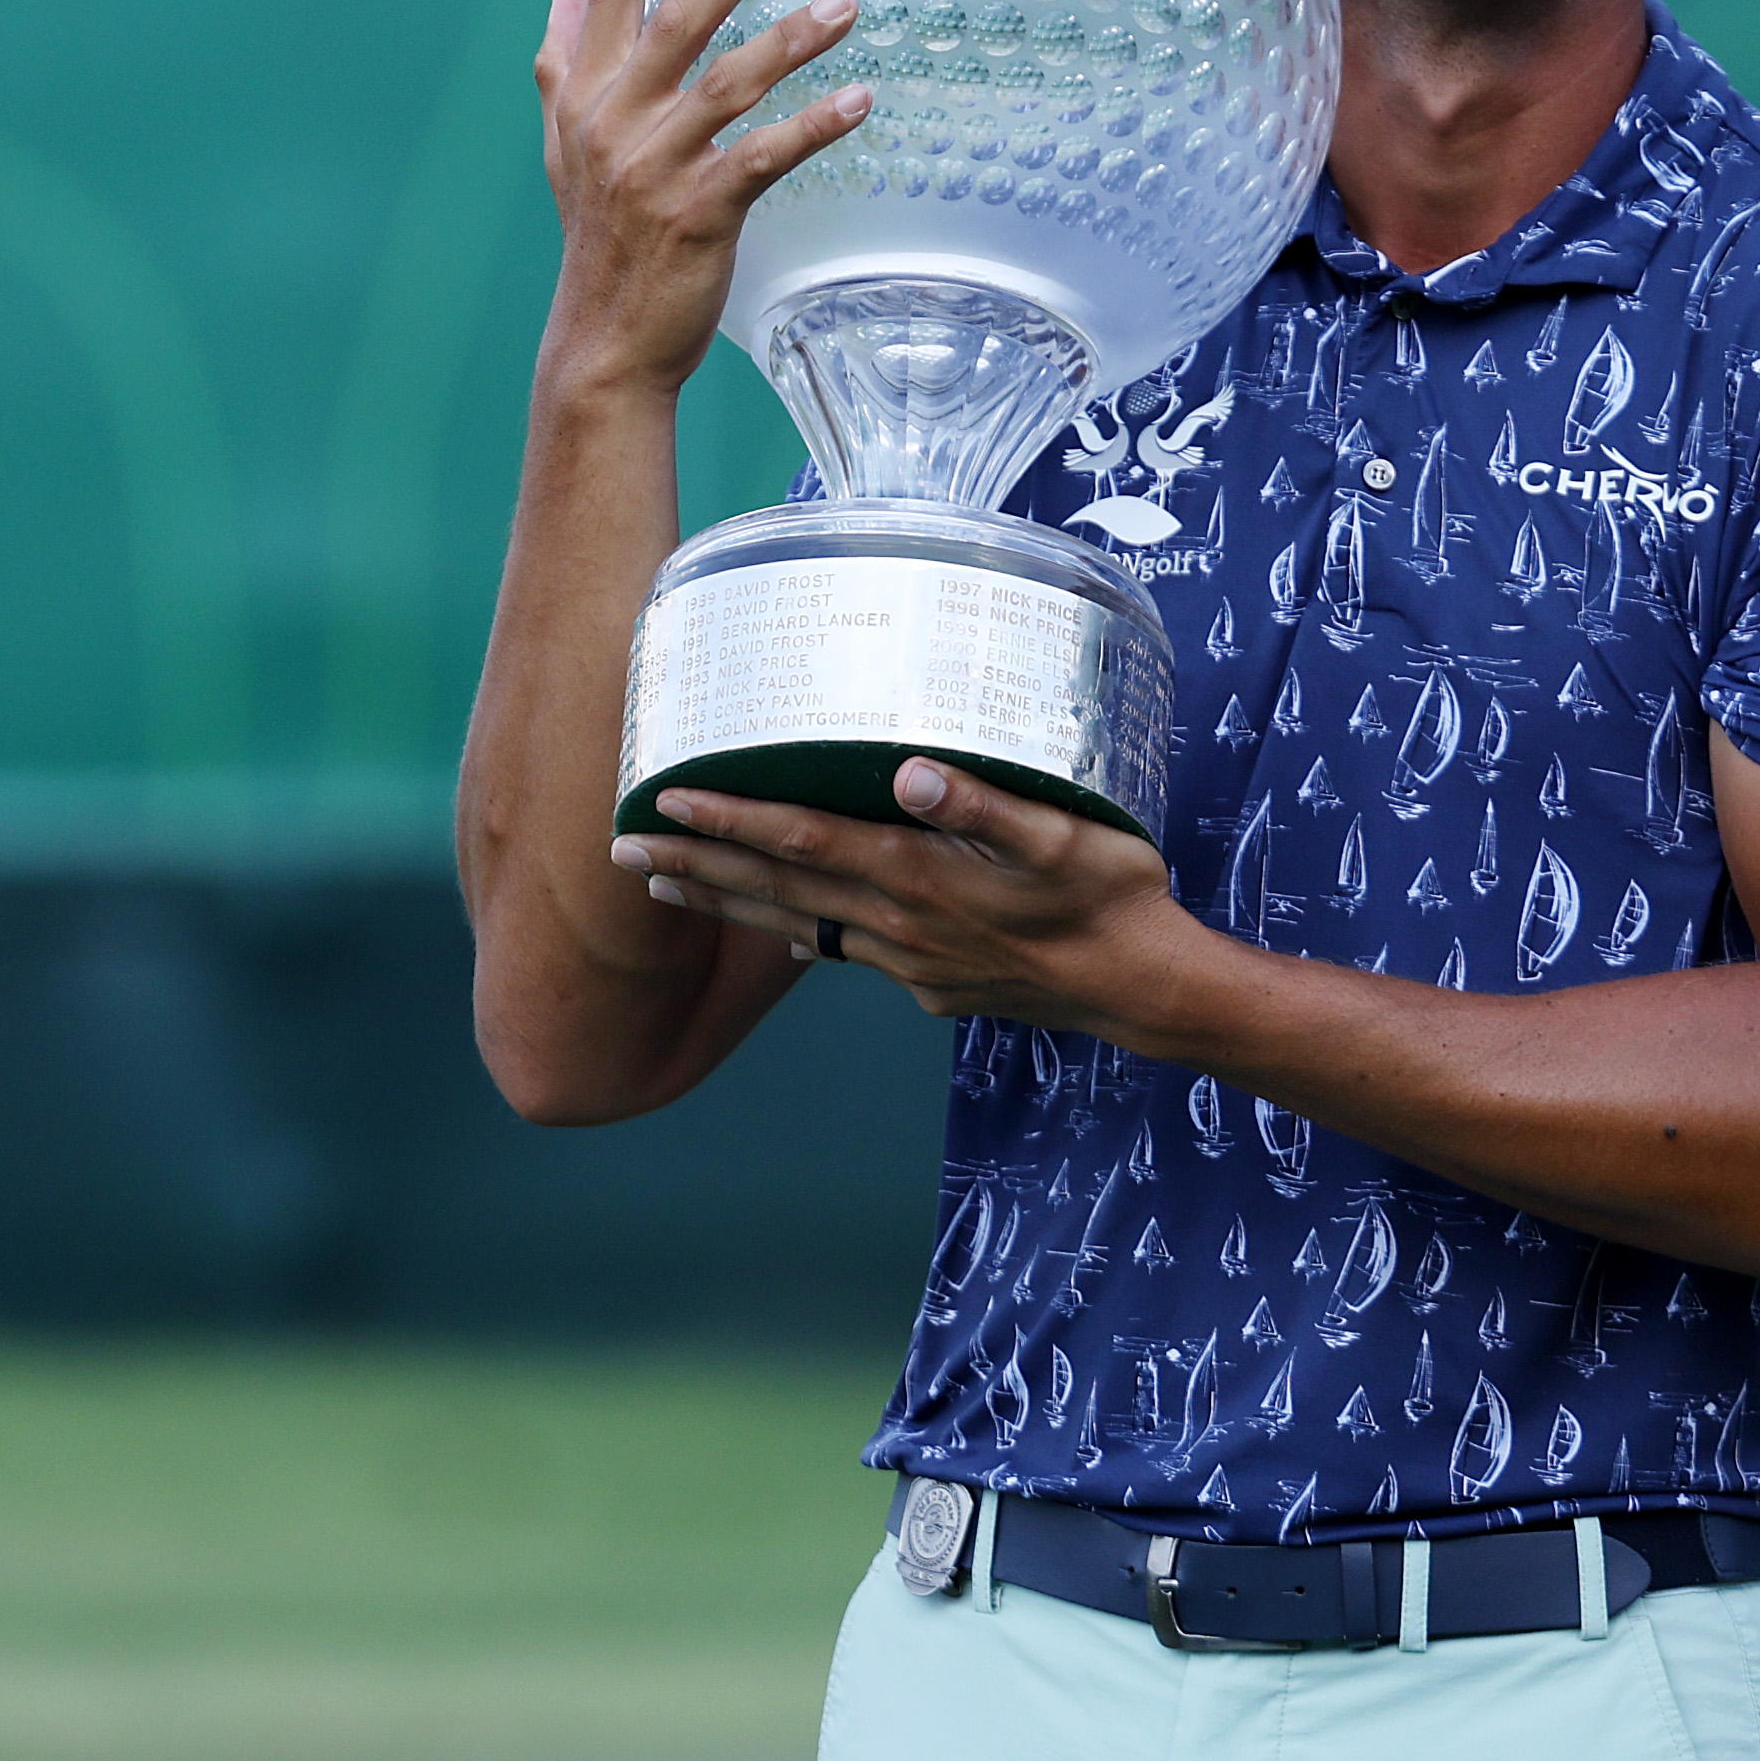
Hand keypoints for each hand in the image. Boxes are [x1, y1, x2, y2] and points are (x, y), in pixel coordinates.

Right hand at [533, 0, 869, 400]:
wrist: (604, 341)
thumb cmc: (598, 238)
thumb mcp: (566, 146)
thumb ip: (562, 66)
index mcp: (587, 96)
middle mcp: (615, 121)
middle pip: (676, 19)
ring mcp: (656, 166)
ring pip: (728, 82)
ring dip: (791, 38)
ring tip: (848, 3)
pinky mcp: (699, 212)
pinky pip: (765, 156)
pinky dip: (815, 126)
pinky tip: (862, 99)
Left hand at [606, 758, 1200, 1035]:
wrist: (1141, 990)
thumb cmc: (1109, 897)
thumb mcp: (1062, 837)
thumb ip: (983, 802)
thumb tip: (907, 770)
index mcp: (919, 878)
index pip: (801, 841)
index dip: (731, 817)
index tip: (665, 798)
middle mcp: (898, 923)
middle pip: (775, 887)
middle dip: (695, 861)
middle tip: (619, 844)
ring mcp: (907, 959)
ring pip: (795, 923)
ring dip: (725, 900)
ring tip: (660, 881)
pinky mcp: (926, 981)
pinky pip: (841, 949)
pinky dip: (793, 932)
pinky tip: (775, 928)